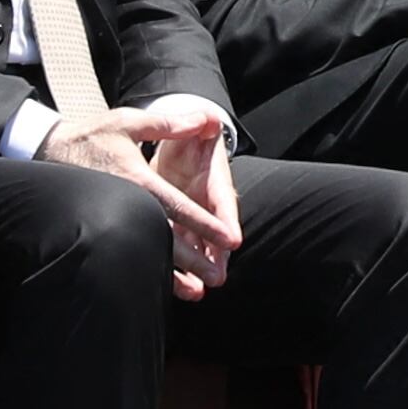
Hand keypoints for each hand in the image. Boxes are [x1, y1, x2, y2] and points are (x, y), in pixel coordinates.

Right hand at [38, 95, 238, 299]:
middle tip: (218, 277)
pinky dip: (150, 271)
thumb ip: (168, 124)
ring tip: (197, 292)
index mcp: (137, 180)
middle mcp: (127, 205)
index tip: (228, 239)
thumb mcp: (128, 123)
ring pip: (149, 252)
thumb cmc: (90, 137)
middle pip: (167, 237)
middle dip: (195, 260)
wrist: (46, 152)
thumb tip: (204, 119)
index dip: (205, 224)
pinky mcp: (102, 229)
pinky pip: (130, 252)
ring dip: (174, 275)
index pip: (178, 207)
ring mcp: (113, 220)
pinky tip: (166, 286)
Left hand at [150, 121, 241, 295]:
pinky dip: (177, 267)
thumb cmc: (185, 136)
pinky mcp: (175, 224)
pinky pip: (178, 248)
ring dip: (198, 268)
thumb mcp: (190, 129)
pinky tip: (177, 288)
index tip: (232, 240)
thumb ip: (197, 124)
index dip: (226, 220)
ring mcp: (192, 215)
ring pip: (197, 246)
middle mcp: (207, 202)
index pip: (222, 201)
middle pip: (214, 232)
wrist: (176, 144)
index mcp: (214, 179)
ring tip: (198, 291)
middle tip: (218, 277)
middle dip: (216, 256)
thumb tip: (210, 117)